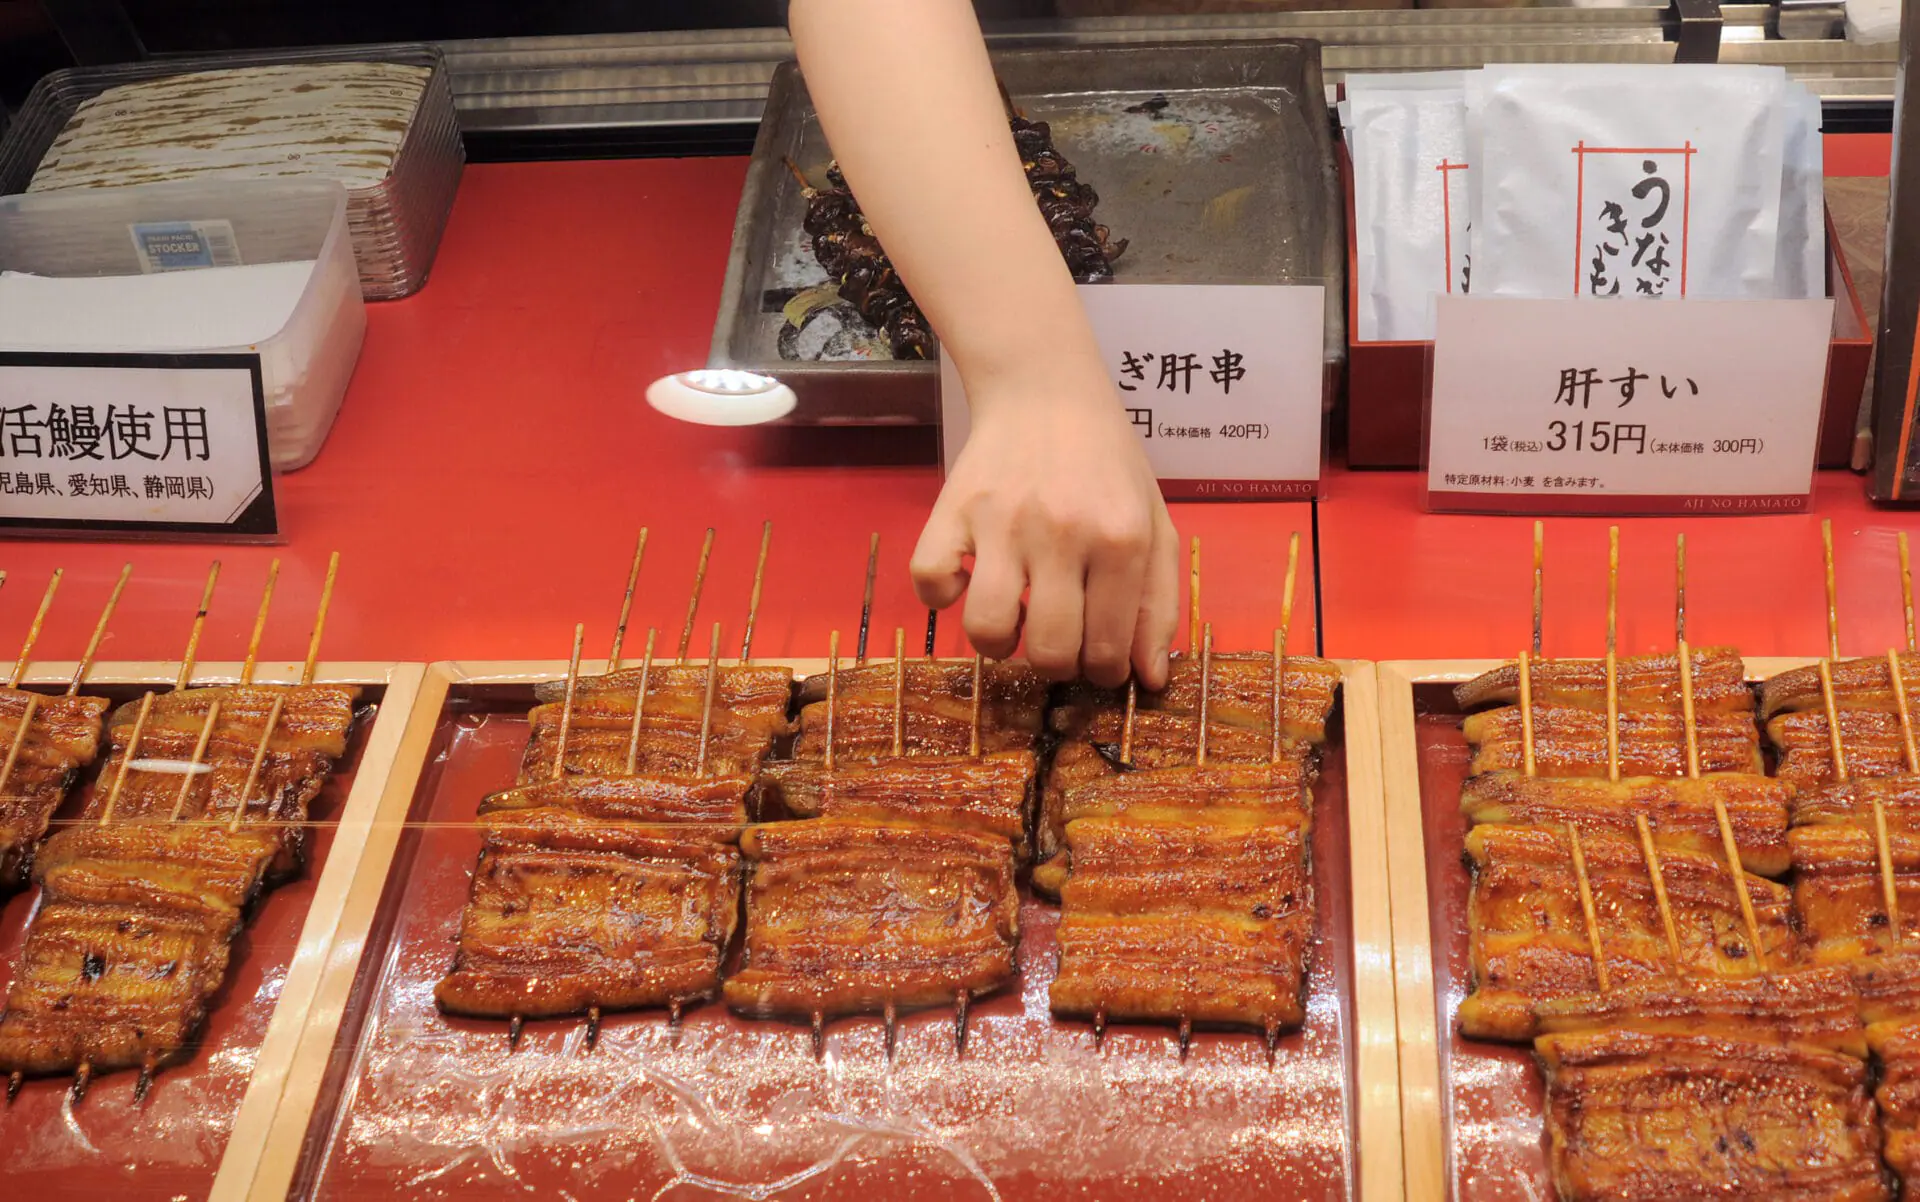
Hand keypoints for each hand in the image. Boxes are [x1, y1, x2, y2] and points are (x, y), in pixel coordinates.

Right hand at [911, 366, 1178, 688]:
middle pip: (1050, 651)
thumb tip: (1149, 680)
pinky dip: (941, 594)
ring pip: (987, 628)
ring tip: (1012, 621)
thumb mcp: (1155, 525)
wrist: (1047, 392)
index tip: (1096, 659)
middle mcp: (1064, 533)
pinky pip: (930, 581)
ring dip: (998, 643)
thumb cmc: (1108, 465)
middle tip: (1057, 643)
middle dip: (1055, 665)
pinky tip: (965, 579)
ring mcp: (1003, 522)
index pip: (1109, 651)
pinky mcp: (953, 509)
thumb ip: (1158, 605)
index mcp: (1122, 541)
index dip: (1103, 673)